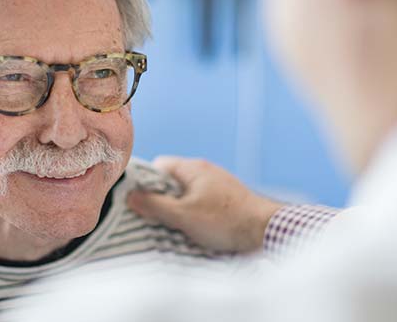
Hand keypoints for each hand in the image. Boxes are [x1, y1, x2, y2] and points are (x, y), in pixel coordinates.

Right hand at [127, 156, 283, 253]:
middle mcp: (205, 170)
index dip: (146, 183)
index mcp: (193, 168)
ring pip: (187, 191)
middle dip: (162, 198)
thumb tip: (130, 197)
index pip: (158, 166)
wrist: (266, 229)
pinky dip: (195, 212)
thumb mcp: (183, 216)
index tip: (140, 201)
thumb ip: (155, 206)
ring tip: (176, 226)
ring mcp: (218, 183)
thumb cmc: (225, 220)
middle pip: (172, 180)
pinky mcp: (227, 197)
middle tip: (156, 218)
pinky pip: (202, 200)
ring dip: (179, 207)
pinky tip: (197, 228)